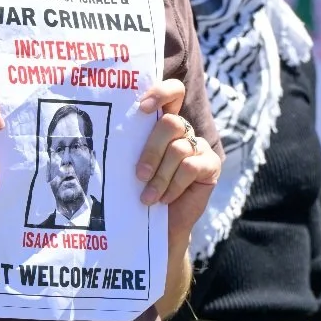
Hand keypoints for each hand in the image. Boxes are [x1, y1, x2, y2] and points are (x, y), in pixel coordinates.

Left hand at [136, 80, 220, 241]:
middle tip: (139, 175)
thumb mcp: (134, 164)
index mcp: (163, 122)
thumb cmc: (142, 191)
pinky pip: (191, 166)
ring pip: (178, 149)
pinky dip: (174, 184)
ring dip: (160, 177)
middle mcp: (184, 130)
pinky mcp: (211, 164)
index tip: (142, 108)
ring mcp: (199, 146)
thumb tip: (109, 132)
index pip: (172, 92)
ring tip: (149, 197)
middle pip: (170, 123)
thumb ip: (133, 145)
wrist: (161, 227)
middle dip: (151, 151)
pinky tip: (166, 198)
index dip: (161, 92)